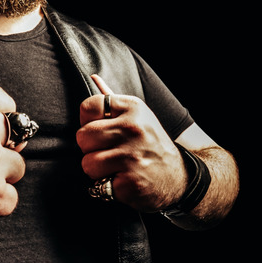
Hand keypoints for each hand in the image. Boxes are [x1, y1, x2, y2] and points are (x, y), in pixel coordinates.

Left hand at [77, 75, 185, 211]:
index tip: (102, 131)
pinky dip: (107, 187)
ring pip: (87, 164)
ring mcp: (133, 156)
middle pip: (82, 137)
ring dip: (97, 171)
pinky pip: (98, 185)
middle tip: (109, 153)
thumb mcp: (138, 116)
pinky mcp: (131, 182)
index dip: (88, 123)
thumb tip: (93, 75)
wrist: (179, 177)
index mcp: (133, 108)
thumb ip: (112, 98)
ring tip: (116, 167)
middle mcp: (134, 129)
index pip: (87, 107)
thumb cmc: (150, 144)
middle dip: (90, 149)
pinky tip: (123, 180)